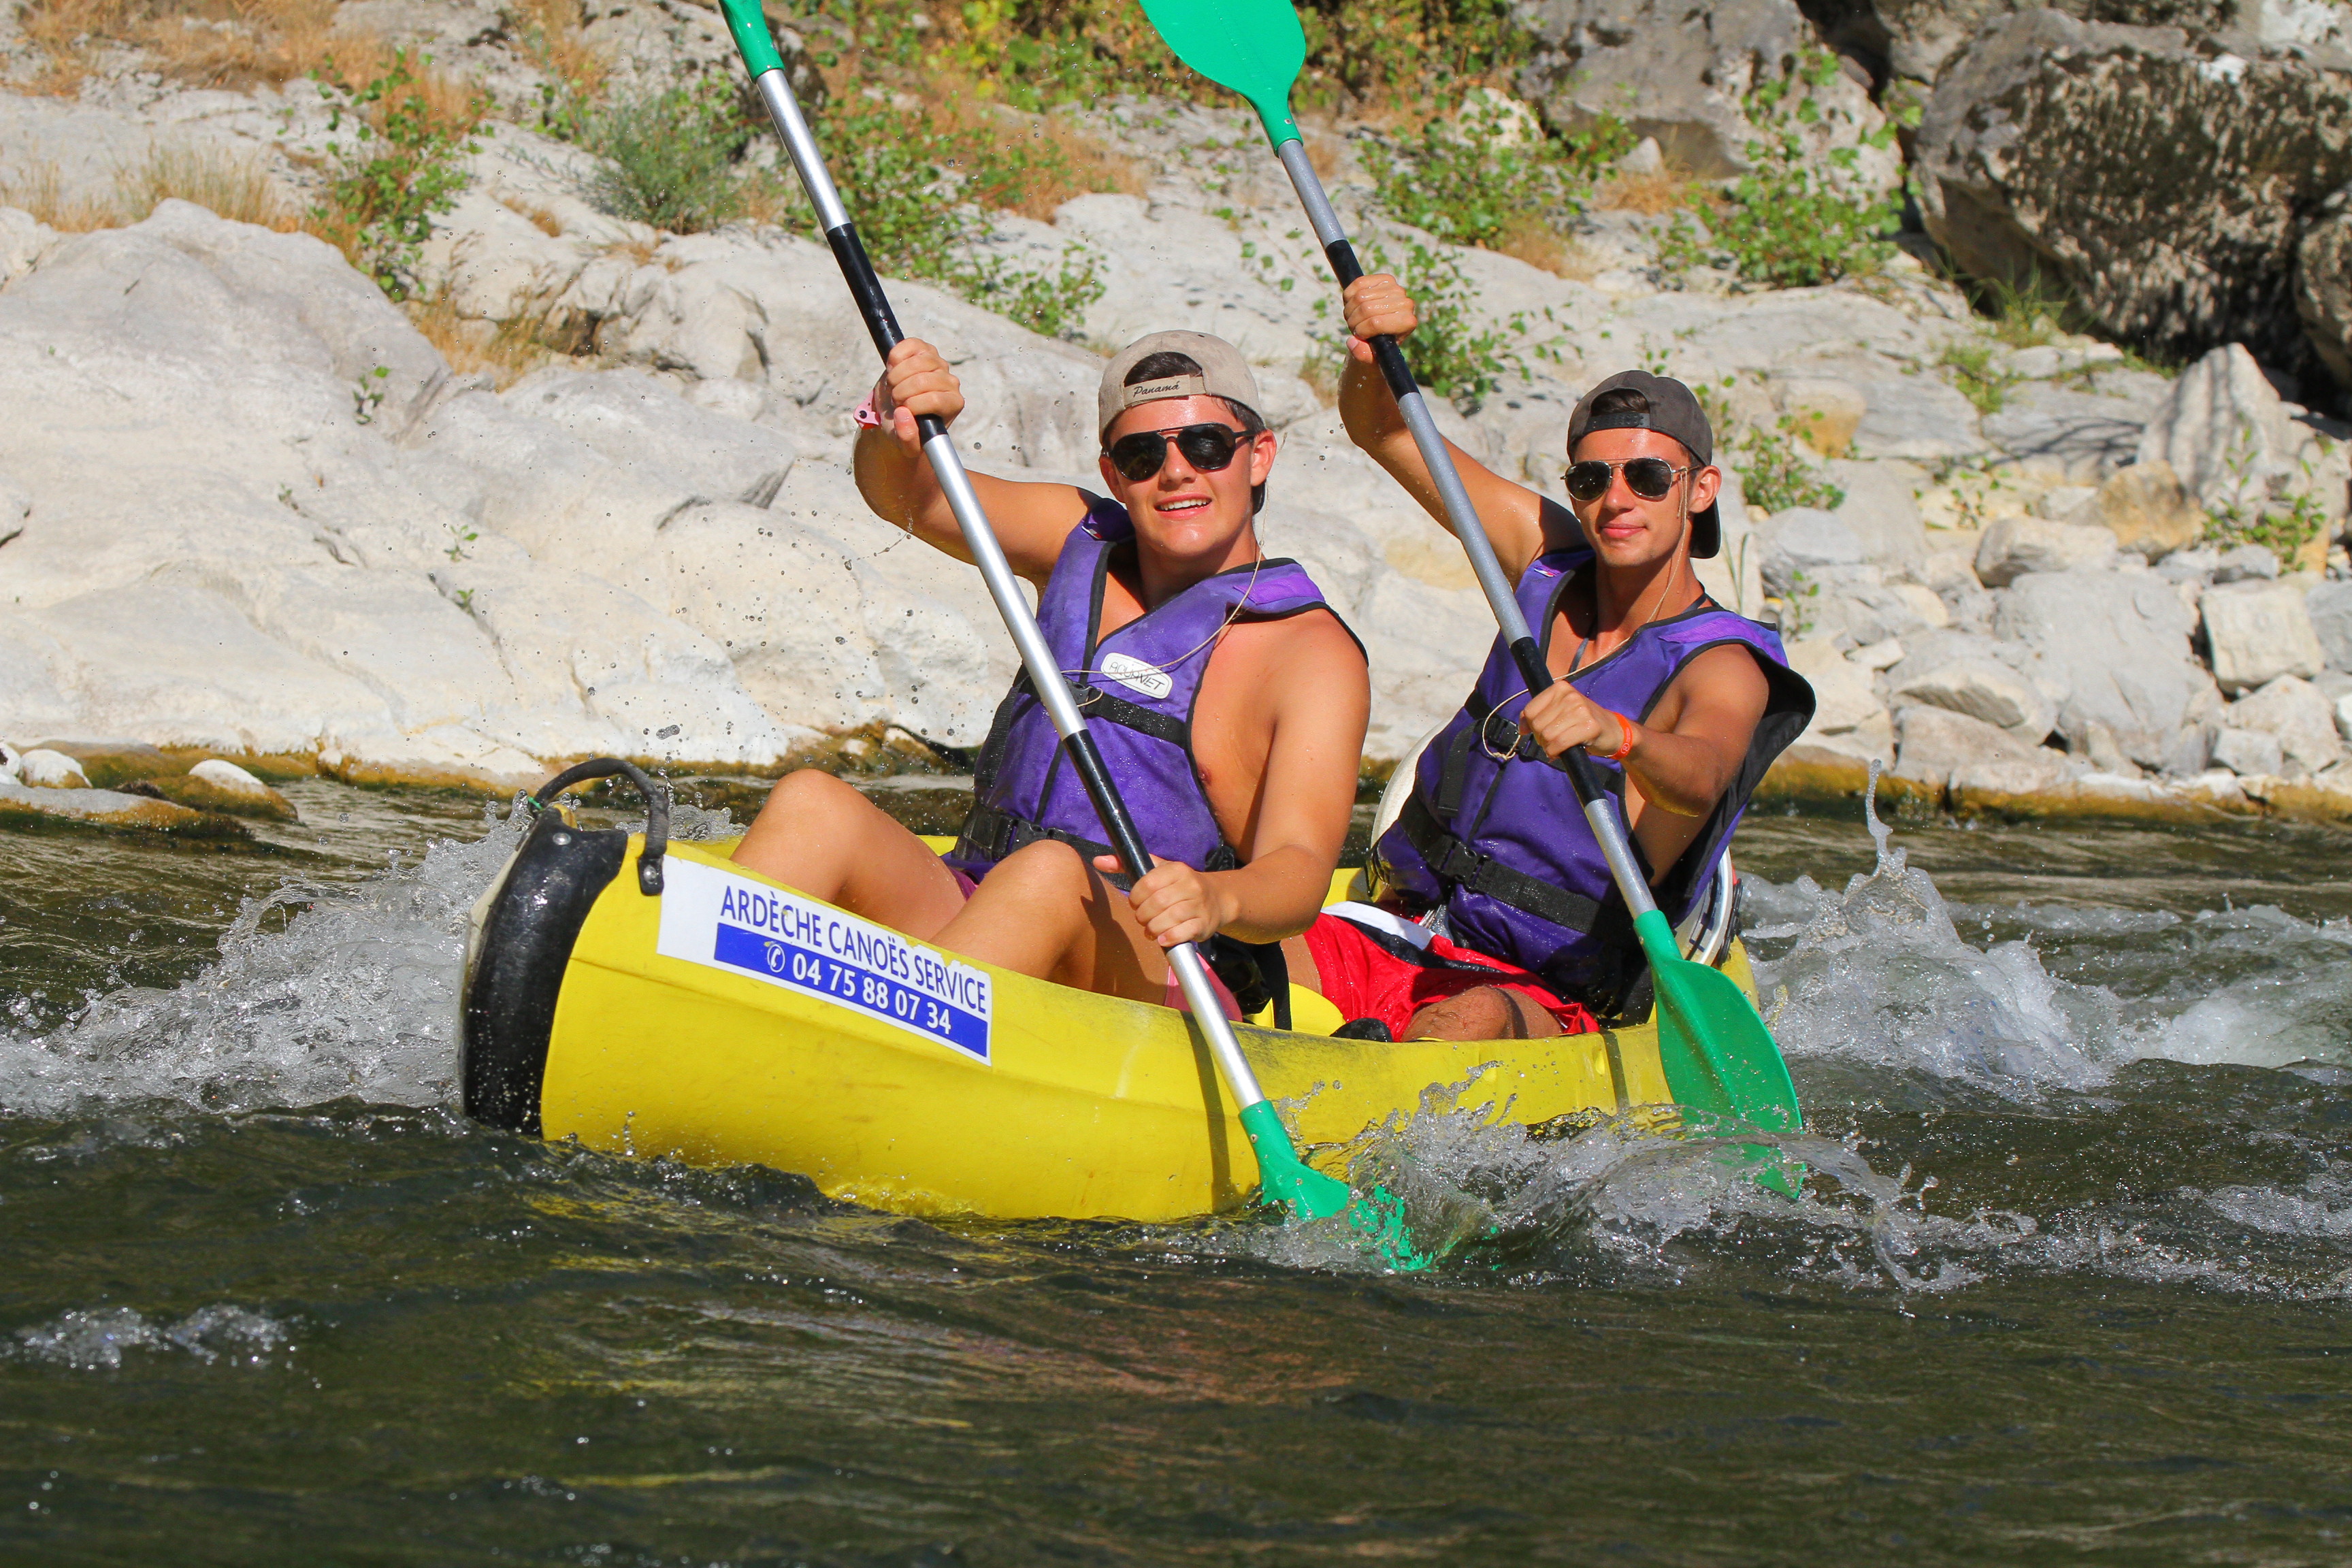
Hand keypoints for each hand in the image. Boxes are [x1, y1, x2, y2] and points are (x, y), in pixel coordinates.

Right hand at [876, 337, 963, 458]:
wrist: (897, 413)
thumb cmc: (906, 428)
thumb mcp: (906, 445)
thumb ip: (907, 439)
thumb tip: (903, 415)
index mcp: (953, 404)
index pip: (934, 399)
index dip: (911, 405)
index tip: (902, 411)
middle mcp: (951, 382)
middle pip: (922, 380)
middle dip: (900, 392)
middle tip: (896, 400)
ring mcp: (939, 363)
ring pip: (916, 362)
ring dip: (896, 376)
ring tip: (894, 387)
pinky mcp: (924, 349)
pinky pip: (910, 345)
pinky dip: (896, 357)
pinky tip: (894, 369)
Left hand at [1094, 855, 1233, 947]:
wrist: (1218, 898)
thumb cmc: (1179, 885)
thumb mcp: (1157, 871)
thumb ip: (1126, 866)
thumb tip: (1098, 861)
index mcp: (1177, 869)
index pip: (1148, 883)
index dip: (1135, 897)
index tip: (1135, 902)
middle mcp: (1191, 885)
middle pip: (1156, 903)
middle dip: (1143, 915)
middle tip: (1142, 919)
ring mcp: (1199, 905)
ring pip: (1168, 919)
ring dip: (1153, 928)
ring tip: (1151, 929)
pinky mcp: (1204, 924)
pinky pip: (1182, 933)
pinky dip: (1168, 938)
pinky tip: (1162, 938)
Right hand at [1341, 273, 1417, 363]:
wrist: (1383, 332)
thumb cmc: (1378, 347)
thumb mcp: (1371, 357)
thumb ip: (1362, 354)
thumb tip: (1352, 342)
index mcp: (1407, 323)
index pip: (1376, 323)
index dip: (1361, 330)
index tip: (1359, 336)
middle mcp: (1406, 303)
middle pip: (1366, 308)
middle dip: (1353, 320)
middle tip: (1353, 328)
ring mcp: (1396, 288)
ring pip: (1360, 296)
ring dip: (1350, 310)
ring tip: (1353, 318)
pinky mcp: (1385, 279)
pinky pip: (1358, 283)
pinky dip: (1349, 296)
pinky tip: (1353, 305)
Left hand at [1519, 682, 1629, 759]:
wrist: (1614, 731)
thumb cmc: (1583, 722)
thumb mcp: (1560, 710)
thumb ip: (1539, 714)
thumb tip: (1522, 728)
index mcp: (1560, 688)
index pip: (1530, 710)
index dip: (1530, 726)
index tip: (1538, 733)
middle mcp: (1570, 696)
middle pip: (1538, 724)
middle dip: (1541, 738)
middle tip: (1553, 741)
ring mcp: (1581, 710)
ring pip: (1547, 735)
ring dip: (1549, 747)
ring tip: (1559, 746)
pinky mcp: (1589, 727)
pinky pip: (1560, 743)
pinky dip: (1556, 752)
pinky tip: (1561, 752)